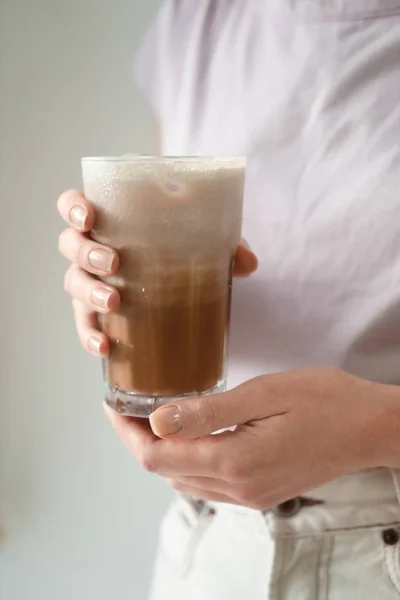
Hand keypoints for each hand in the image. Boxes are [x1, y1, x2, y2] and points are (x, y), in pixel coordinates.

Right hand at [57, 189, 257, 355]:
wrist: (180, 277)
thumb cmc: (181, 247)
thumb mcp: (205, 238)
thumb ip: (227, 243)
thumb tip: (249, 263)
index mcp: (110, 219)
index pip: (73, 205)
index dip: (72, 209)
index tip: (88, 218)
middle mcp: (92, 248)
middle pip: (70, 246)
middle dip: (86, 254)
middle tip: (114, 263)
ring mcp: (91, 281)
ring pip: (74, 284)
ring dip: (89, 294)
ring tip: (114, 303)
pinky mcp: (98, 313)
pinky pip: (84, 324)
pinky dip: (90, 335)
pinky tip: (105, 347)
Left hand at [105, 368, 388, 508]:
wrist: (371, 428)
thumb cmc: (325, 401)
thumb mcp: (265, 394)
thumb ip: (209, 412)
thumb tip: (157, 422)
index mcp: (234, 461)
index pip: (156, 456)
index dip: (127, 432)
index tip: (113, 403)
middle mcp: (238, 487)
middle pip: (165, 470)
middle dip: (139, 439)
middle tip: (129, 404)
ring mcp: (250, 494)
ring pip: (184, 479)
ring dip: (162, 451)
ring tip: (152, 416)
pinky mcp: (261, 492)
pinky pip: (208, 484)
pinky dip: (188, 461)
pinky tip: (191, 436)